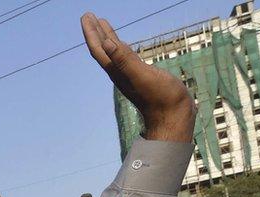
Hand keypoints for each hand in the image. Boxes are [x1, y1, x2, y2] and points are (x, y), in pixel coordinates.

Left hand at [81, 13, 194, 142]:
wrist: (173, 116)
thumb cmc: (161, 98)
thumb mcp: (142, 76)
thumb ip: (124, 60)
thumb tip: (106, 43)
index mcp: (117, 71)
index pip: (99, 49)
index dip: (91, 33)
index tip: (86, 16)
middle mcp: (120, 72)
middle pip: (103, 48)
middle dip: (95, 32)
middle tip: (87, 15)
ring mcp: (130, 74)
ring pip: (113, 52)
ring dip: (106, 37)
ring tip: (101, 24)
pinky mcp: (141, 75)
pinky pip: (126, 57)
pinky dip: (121, 47)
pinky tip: (123, 45)